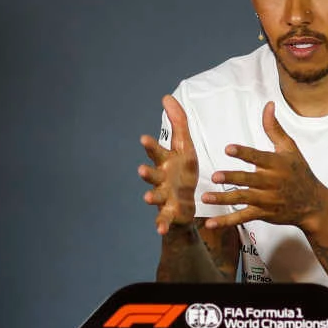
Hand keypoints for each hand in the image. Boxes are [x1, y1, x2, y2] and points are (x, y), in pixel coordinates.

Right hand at [139, 95, 199, 235]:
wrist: (186, 203)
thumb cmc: (183, 171)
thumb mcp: (185, 146)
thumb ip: (178, 122)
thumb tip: (166, 97)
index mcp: (165, 162)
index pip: (156, 152)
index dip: (150, 146)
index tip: (144, 138)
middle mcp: (161, 179)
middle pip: (152, 174)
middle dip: (147, 172)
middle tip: (141, 170)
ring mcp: (163, 196)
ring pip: (154, 196)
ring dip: (149, 196)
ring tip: (146, 198)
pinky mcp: (169, 213)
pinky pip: (163, 219)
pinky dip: (161, 225)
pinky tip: (160, 230)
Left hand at [201, 102, 327, 231]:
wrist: (313, 204)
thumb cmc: (299, 172)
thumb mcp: (290, 148)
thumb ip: (274, 128)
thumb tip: (268, 105)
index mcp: (277, 164)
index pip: (258, 157)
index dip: (244, 153)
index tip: (228, 149)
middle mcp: (272, 182)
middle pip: (250, 180)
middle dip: (233, 178)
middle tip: (215, 176)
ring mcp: (267, 200)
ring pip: (243, 199)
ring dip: (224, 199)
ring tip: (206, 197)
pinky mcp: (263, 213)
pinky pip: (242, 217)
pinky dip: (226, 221)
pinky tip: (210, 222)